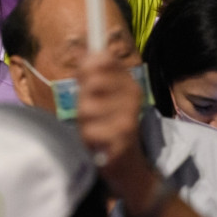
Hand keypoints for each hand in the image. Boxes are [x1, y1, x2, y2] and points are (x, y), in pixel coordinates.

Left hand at [73, 49, 153, 203]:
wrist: (129, 166)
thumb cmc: (110, 128)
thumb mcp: (103, 99)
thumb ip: (92, 75)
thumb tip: (83, 51)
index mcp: (130, 84)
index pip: (105, 59)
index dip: (88, 67)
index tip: (85, 79)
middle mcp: (133, 97)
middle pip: (92, 82)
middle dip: (83, 99)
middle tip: (91, 113)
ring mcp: (128, 117)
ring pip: (87, 108)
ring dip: (84, 122)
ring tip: (95, 130)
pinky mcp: (122, 139)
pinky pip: (90, 131)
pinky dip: (88, 139)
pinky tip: (98, 144)